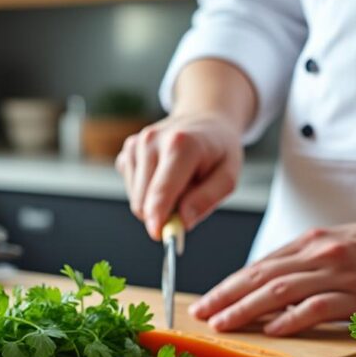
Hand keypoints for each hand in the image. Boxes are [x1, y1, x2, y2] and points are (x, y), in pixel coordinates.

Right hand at [115, 112, 241, 239]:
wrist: (203, 121)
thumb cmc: (218, 151)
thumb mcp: (229, 176)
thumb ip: (207, 200)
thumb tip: (183, 221)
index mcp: (180, 145)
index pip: (162, 190)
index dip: (158, 217)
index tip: (159, 235)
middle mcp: (152, 141)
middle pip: (143, 201)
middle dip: (162, 213)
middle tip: (186, 206)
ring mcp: (136, 144)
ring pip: (136, 199)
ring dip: (156, 202)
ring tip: (178, 184)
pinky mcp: (127, 151)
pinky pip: (131, 189)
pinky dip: (147, 192)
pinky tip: (164, 176)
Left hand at [189, 214, 355, 334]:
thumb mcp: (340, 245)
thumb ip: (307, 263)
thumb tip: (272, 287)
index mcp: (311, 243)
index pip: (260, 266)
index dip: (229, 284)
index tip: (207, 301)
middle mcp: (319, 254)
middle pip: (262, 277)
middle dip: (226, 296)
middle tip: (201, 315)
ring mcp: (340, 274)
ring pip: (281, 290)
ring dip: (247, 308)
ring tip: (223, 324)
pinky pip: (319, 306)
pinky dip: (292, 318)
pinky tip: (272, 330)